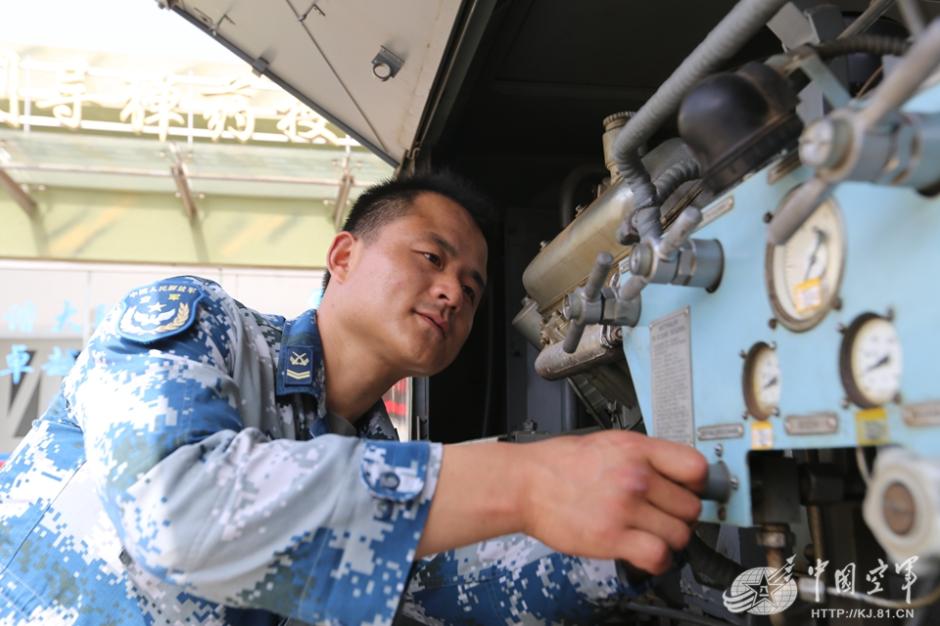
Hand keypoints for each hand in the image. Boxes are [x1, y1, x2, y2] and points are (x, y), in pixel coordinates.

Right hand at [520, 430, 705, 574]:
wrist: (524, 483)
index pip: (696, 468)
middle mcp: (635, 477)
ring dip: (670, 540)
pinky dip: (658, 560)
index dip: (699, 484)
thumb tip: (674, 472)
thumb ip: (642, 456)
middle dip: (681, 516)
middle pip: (691, 506)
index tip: (693, 492)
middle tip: (664, 517)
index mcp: (636, 449)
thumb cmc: (558, 464)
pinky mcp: (612, 537)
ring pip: (680, 534)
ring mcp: (625, 507)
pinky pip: (658, 556)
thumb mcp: (606, 443)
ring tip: (652, 535)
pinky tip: (646, 553)